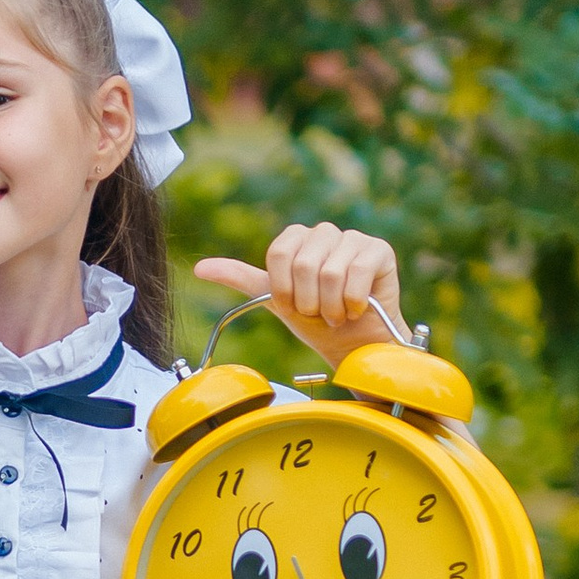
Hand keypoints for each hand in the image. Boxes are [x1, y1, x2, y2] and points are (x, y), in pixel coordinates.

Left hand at [196, 224, 407, 367]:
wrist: (353, 345)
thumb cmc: (316, 322)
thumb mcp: (275, 300)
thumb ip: (241, 279)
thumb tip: (199, 268)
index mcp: (297, 239)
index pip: (279, 253)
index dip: (284, 288)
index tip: (294, 305)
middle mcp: (325, 233)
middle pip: (302, 263)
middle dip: (308, 300)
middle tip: (319, 312)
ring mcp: (354, 239)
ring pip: (329, 272)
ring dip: (330, 306)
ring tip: (337, 313)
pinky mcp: (379, 251)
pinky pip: (357, 273)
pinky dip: (353, 302)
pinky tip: (358, 308)